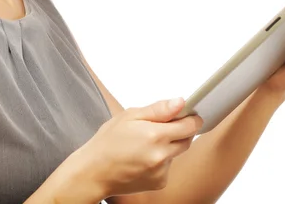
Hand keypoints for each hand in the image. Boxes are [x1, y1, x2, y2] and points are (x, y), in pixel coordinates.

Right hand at [76, 97, 202, 198]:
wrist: (94, 172)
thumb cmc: (108, 141)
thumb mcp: (129, 116)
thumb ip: (158, 109)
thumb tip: (180, 102)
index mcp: (155, 135)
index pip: (190, 126)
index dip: (191, 118)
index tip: (188, 114)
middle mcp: (162, 156)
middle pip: (187, 140)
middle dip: (180, 131)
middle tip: (161, 127)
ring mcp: (161, 172)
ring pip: (176, 153)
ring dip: (168, 146)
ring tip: (144, 143)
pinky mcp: (159, 183)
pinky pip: (168, 167)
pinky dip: (161, 160)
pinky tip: (143, 157)